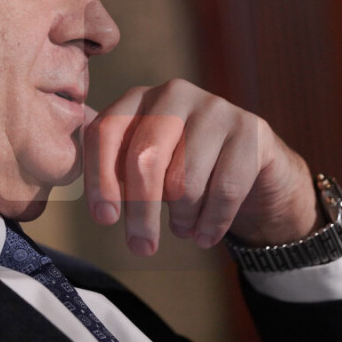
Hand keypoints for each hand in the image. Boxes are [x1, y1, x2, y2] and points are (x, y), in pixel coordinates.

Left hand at [82, 79, 321, 255]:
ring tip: (183, 228)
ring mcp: (215, 107)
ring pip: (185, 180)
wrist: (255, 172)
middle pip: (144, 158)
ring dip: (182, 219)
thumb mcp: (146, 165)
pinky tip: (205, 236)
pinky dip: (212, 223)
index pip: (105, 133)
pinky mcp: (250, 130)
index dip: (100, 178)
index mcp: (138, 98)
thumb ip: (114, 169)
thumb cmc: (186, 171)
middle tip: (141, 247)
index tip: (104, 218)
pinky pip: (225, 190)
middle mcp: (174, 93)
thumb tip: (85, 192)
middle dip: (140, 211)